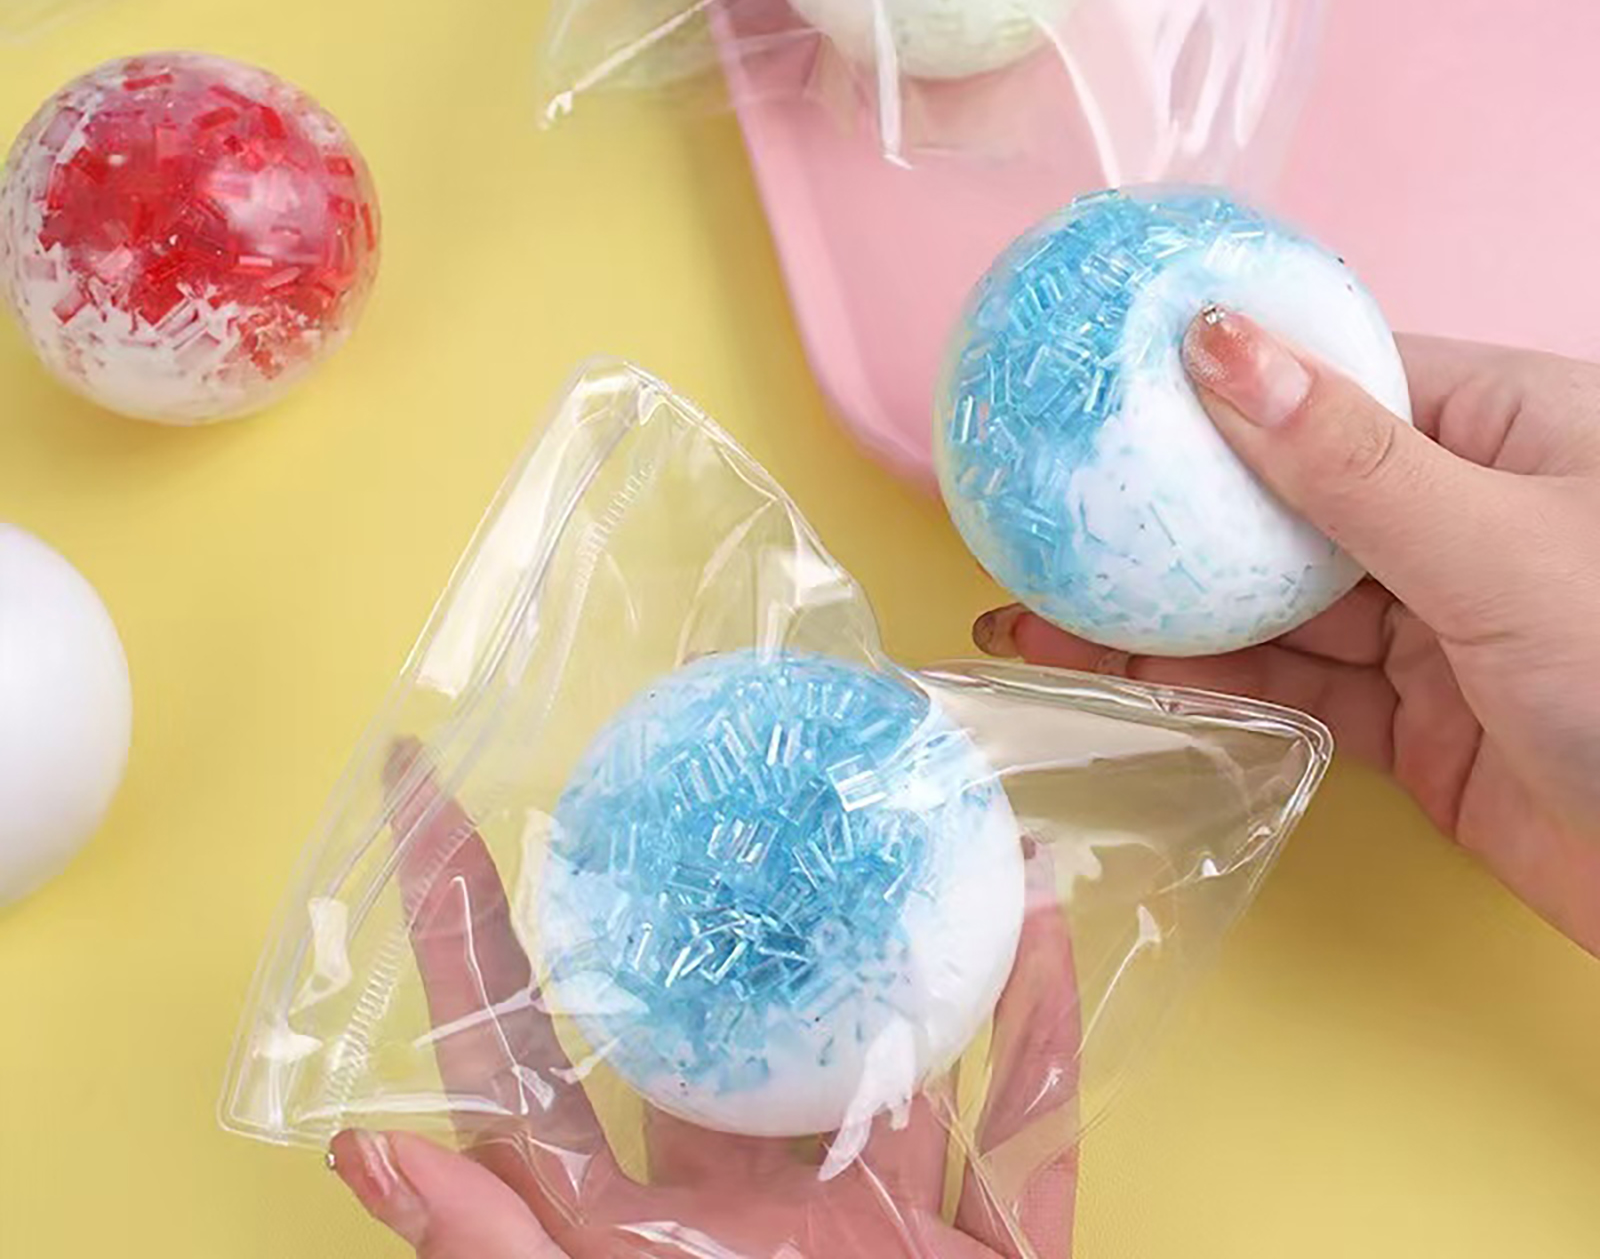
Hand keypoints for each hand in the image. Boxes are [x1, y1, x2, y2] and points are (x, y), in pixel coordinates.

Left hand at [330, 749, 1078, 1256]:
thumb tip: (370, 1152)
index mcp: (636, 1229)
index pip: (526, 1045)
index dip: (464, 920)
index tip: (420, 787)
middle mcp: (748, 1197)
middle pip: (718, 1007)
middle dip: (709, 880)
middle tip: (694, 753)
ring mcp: (877, 1214)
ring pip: (885, 1035)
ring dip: (893, 920)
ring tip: (884, 796)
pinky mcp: (990, 1253)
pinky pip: (1025, 1122)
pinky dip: (1038, 1025)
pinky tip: (1036, 920)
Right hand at [975, 313, 1599, 957]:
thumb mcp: (1494, 549)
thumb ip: (1347, 460)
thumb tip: (1217, 339)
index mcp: (1499, 426)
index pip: (1331, 375)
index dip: (1213, 376)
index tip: (1096, 386)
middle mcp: (1459, 510)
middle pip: (1280, 495)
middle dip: (1158, 513)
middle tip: (1039, 519)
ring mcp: (1435, 620)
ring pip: (1271, 602)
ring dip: (1157, 615)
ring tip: (1033, 616)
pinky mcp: (1416, 722)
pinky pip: (1292, 688)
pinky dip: (1207, 689)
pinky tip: (1117, 681)